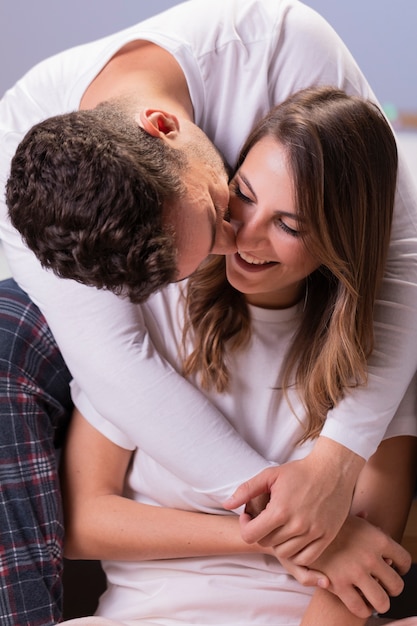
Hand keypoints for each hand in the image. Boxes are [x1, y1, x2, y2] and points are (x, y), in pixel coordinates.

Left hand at [224, 437, 364, 564]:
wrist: (332, 470)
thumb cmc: (299, 471)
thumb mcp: (270, 475)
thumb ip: (246, 490)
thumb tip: (227, 504)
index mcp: (280, 510)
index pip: (251, 535)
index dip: (245, 527)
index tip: (249, 517)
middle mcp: (297, 525)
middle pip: (267, 544)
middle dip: (261, 532)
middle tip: (266, 518)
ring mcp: (313, 533)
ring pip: (285, 553)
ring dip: (278, 543)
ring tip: (280, 526)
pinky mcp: (327, 537)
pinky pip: (305, 558)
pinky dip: (297, 552)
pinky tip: (294, 536)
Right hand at [301, 515, 411, 618]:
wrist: (295, 529)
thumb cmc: (321, 520)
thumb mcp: (344, 515)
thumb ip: (359, 521)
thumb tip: (367, 516)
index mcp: (377, 537)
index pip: (404, 559)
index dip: (403, 567)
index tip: (396, 568)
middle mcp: (369, 556)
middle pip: (397, 585)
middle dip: (393, 588)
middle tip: (384, 585)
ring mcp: (355, 572)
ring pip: (382, 601)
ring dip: (380, 602)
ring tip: (373, 596)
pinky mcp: (339, 585)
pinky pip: (360, 608)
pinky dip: (362, 608)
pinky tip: (358, 600)